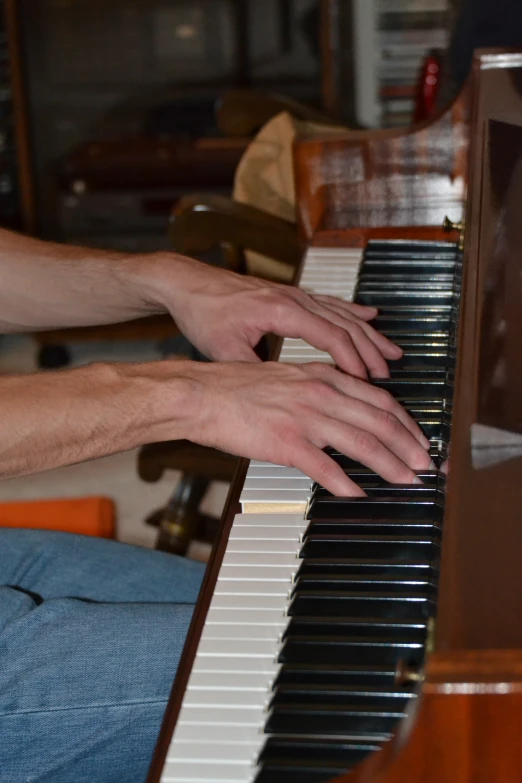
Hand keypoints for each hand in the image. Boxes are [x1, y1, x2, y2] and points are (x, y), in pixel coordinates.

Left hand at [155, 257, 401, 378]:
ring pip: (342, 313)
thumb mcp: (225, 351)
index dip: (352, 360)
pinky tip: (370, 316)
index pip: (330, 336)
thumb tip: (282, 394)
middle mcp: (293, 299)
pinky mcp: (289, 295)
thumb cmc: (203, 314)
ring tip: (392, 353)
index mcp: (280, 311)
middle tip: (388, 375)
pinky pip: (331, 303)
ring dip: (369, 333)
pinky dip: (354, 312)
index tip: (367, 382)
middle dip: (370, 351)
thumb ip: (256, 371)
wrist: (187, 283)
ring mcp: (294, 294)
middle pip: (345, 324)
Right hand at [183, 360, 431, 495]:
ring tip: (407, 481)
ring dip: (391, 466)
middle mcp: (321, 393)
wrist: (203, 394)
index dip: (408, 423)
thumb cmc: (239, 388)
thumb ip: (322, 391)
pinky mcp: (286, 442)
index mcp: (324, 377)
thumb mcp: (290, 378)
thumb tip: (348, 412)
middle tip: (428, 466)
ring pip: (363, 443)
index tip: (422, 440)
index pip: (381, 399)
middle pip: (381, 421)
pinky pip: (325, 467)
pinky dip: (346, 483)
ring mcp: (305, 417)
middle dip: (411, 447)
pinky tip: (359, 494)